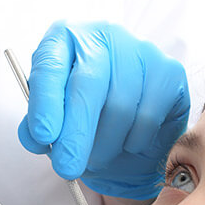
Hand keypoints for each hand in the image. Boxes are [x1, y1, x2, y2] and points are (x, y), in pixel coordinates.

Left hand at [18, 20, 189, 198]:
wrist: (138, 132)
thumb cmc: (94, 124)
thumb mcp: (61, 126)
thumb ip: (43, 129)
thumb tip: (34, 139)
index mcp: (68, 39)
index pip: (51, 66)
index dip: (46, 103)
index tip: (42, 136)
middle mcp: (106, 37)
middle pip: (89, 85)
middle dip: (77, 134)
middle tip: (68, 168)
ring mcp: (142, 52)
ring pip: (121, 106)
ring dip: (106, 145)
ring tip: (99, 158)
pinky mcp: (170, 74)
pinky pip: (148, 117)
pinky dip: (134, 141)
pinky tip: (128, 144)